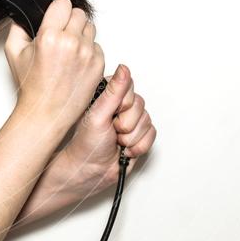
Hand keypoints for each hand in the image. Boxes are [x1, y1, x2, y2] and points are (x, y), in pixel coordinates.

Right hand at [4, 0, 104, 132]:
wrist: (47, 112)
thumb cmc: (32, 87)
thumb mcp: (13, 52)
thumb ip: (18, 27)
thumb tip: (25, 15)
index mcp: (50, 37)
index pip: (63, 3)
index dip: (57, 11)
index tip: (54, 19)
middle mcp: (71, 43)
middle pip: (78, 13)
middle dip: (69, 21)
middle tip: (60, 36)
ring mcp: (87, 54)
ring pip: (90, 27)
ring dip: (80, 34)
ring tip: (68, 50)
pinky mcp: (98, 64)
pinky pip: (97, 45)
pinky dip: (88, 50)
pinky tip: (75, 62)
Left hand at [58, 64, 155, 195]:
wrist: (90, 172)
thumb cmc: (87, 145)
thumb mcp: (98, 115)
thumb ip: (113, 92)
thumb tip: (123, 68)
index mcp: (107, 96)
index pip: (129, 86)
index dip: (123, 104)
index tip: (111, 114)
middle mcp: (119, 106)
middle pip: (141, 105)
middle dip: (127, 124)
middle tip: (112, 131)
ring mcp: (130, 121)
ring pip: (147, 121)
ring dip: (131, 137)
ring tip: (116, 142)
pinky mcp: (138, 135)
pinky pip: (152, 134)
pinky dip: (139, 146)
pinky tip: (125, 150)